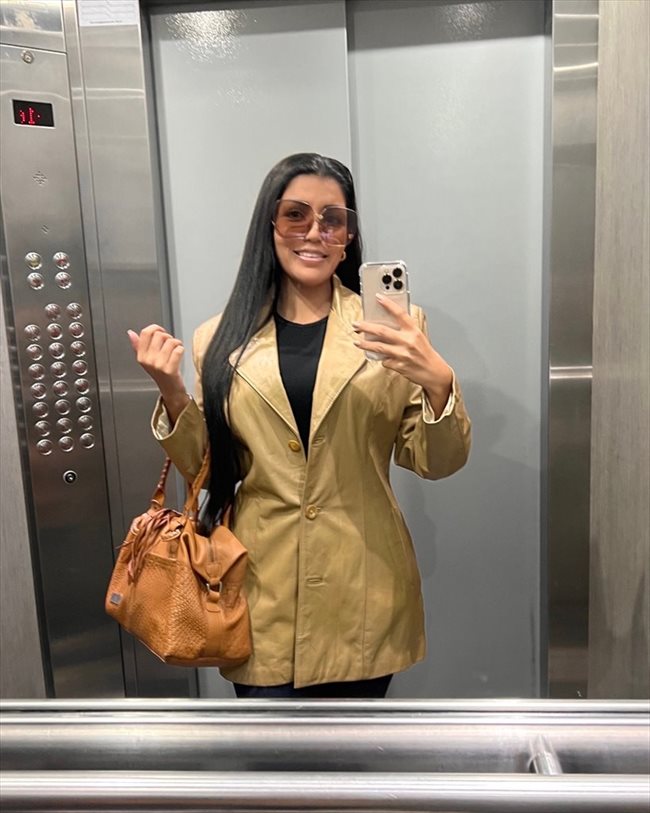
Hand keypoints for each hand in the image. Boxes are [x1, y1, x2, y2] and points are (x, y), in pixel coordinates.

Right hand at [127, 325, 188, 419]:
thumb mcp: (146, 360)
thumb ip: (138, 346)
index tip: (161, 331)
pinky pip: (179, 350)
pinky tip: (179, 355)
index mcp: (141, 356)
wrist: (170, 390)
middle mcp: (148, 360)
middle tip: (170, 345)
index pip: (146, 333)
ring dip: (177, 344)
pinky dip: (181, 350)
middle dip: (168, 337)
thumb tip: (131, 333)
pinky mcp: (170, 369)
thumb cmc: (160, 373)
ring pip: (171, 341)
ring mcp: (159, 365)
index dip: (156, 328)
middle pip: (160, 335)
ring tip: (175, 350)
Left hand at [353, 296, 452, 414]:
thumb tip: (385, 324)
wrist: (434, 372)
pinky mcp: (399, 365)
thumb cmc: (425, 354)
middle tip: (356, 325)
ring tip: (357, 342)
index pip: (399, 314)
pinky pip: (384, 361)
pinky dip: (381, 359)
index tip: (378, 297)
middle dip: (366, 327)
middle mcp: (408, 341)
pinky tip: (380, 358)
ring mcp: (402, 354)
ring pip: (379, 347)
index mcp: (413, 331)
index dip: (388, 304)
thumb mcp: (418, 337)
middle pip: (382, 331)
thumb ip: (404, 330)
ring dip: (365, 344)